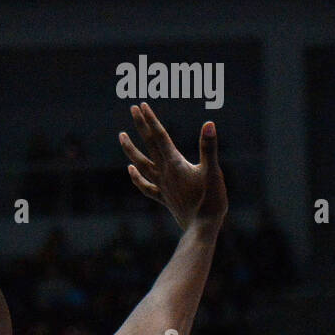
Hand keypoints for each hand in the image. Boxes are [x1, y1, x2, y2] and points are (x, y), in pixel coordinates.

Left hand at [119, 102, 227, 230]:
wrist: (201, 229)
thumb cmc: (210, 201)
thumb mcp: (213, 171)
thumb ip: (209, 147)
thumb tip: (208, 124)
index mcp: (175, 163)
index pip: (160, 136)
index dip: (151, 120)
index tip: (142, 105)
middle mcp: (164, 172)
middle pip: (149, 145)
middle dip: (141, 126)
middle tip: (133, 108)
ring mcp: (162, 185)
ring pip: (141, 164)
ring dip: (130, 149)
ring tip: (120, 136)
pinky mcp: (164, 198)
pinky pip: (145, 185)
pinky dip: (136, 176)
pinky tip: (130, 169)